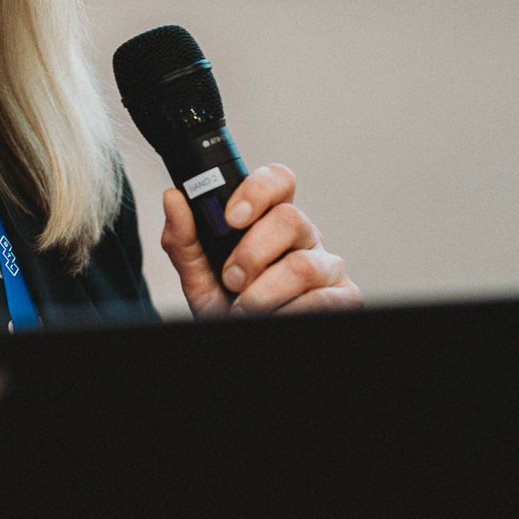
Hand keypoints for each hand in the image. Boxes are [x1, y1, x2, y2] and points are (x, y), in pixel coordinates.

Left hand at [159, 164, 360, 316]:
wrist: (241, 338)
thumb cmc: (227, 306)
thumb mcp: (198, 277)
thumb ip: (185, 240)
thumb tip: (173, 198)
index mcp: (270, 223)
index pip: (278, 181)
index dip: (257, 190)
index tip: (231, 219)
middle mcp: (304, 238)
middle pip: (290, 219)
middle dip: (252, 253)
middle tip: (231, 279)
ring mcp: (328, 266)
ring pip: (303, 264)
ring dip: (265, 292)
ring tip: (245, 307)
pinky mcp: (345, 296)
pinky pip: (323, 299)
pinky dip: (289, 312)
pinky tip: (274, 316)